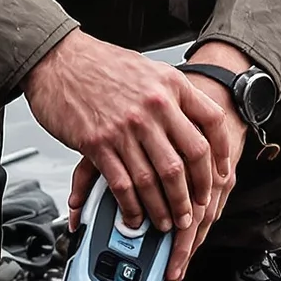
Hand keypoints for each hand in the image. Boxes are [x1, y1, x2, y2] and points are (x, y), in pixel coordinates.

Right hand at [24, 30, 243, 280]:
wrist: (57, 59)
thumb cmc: (98, 64)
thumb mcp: (147, 68)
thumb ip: (170, 93)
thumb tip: (191, 122)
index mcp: (170, 85)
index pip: (211, 122)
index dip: (222, 152)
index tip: (221, 174)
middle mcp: (153, 106)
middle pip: (189, 158)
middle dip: (195, 192)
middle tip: (193, 210)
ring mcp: (126, 126)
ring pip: (157, 178)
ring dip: (165, 207)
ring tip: (167, 222)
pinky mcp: (99, 143)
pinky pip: (123, 184)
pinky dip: (132, 207)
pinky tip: (135, 216)